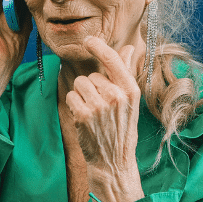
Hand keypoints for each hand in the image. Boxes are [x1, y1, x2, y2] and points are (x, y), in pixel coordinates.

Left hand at [67, 36, 142, 195]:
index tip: (89, 40)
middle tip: (100, 108)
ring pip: (79, 84)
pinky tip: (84, 118)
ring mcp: (99, 106)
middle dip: (91, 88)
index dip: (99, 47)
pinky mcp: (83, 115)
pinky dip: (74, 105)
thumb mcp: (130, 101)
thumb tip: (129, 48)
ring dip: (81, 96)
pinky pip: (71, 96)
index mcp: (131, 90)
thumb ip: (126, 72)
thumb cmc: (121, 128)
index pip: (113, 60)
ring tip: (92, 113)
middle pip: (91, 75)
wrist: (113, 161)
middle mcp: (117, 96)